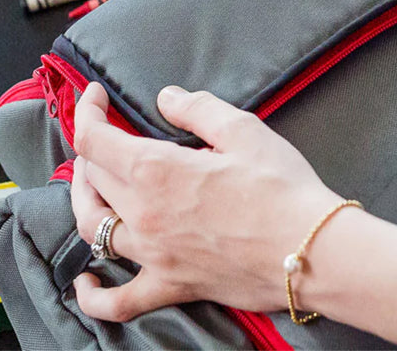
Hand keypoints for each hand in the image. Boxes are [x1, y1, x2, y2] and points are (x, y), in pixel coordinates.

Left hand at [70, 84, 339, 322]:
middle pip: (92, 178)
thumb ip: (196, 107)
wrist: (312, 249)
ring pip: (92, 228)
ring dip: (84, 199)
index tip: (97, 95)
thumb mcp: (241, 128)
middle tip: (109, 131)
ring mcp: (153, 255)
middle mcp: (143, 214)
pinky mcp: (171, 286)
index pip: (94, 139)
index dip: (87, 111)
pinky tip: (86, 282)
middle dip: (92, 147)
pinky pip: (119, 301)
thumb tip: (166, 98)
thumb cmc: (280, 186)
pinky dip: (94, 295)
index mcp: (156, 170)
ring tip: (93, 182)